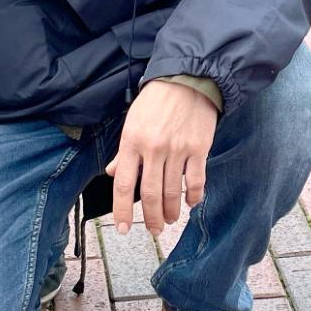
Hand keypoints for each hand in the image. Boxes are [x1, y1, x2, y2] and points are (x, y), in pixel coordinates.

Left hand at [107, 81, 217, 236]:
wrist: (188, 79)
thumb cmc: (156, 101)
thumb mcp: (132, 121)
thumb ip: (123, 151)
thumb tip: (111, 173)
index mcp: (131, 141)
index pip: (122, 184)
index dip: (121, 211)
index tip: (122, 229)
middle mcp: (153, 148)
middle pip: (148, 194)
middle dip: (151, 218)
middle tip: (154, 231)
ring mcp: (177, 149)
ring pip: (172, 191)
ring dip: (171, 211)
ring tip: (170, 219)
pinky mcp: (198, 148)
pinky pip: (196, 180)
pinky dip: (193, 197)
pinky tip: (191, 203)